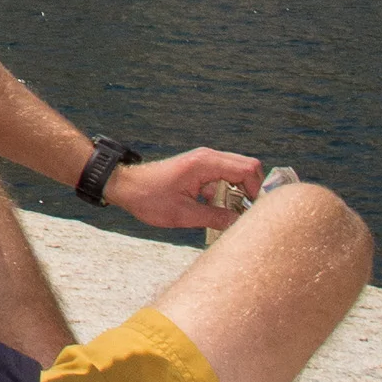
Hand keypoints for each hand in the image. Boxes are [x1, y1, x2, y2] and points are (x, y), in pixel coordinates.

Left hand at [104, 147, 267, 230]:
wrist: (125, 186)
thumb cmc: (149, 198)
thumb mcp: (183, 214)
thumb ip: (215, 218)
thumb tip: (240, 224)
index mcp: (206, 164)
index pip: (248, 170)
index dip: (256, 191)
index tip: (253, 210)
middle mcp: (208, 157)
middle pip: (247, 168)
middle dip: (251, 191)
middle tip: (245, 212)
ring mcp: (204, 161)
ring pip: (237, 172)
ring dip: (238, 192)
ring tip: (230, 213)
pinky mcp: (200, 169)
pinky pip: (223, 177)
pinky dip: (227, 191)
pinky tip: (216, 209)